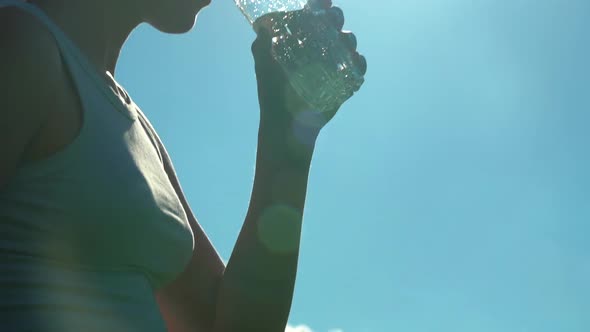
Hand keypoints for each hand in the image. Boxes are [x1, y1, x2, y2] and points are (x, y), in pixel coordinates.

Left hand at [251, 0, 366, 136]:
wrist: (287, 124)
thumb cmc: (273, 93)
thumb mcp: (264, 67)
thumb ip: (261, 47)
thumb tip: (262, 28)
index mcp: (301, 41)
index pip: (313, 17)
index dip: (320, 6)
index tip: (323, 2)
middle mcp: (318, 49)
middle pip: (334, 26)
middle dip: (336, 19)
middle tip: (333, 22)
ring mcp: (332, 65)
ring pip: (348, 44)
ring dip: (349, 40)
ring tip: (344, 44)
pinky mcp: (343, 82)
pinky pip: (357, 68)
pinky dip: (359, 63)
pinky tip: (354, 62)